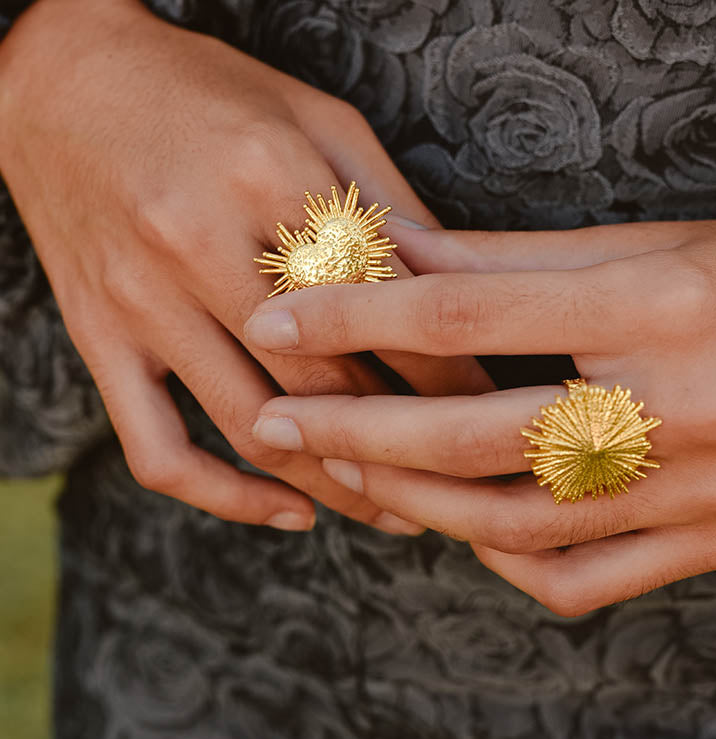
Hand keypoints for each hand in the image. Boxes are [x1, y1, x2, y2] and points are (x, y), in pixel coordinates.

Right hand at [0, 0, 489, 530]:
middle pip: (326, 378)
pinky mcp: (99, 339)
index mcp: (269, 173)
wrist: (61, 80)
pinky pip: (158, 447)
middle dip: (407, 436)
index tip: (487, 401)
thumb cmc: (205, 91)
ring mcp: (141, 302)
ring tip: (397, 511)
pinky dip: (227, 499)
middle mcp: (198, 242)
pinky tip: (290, 513)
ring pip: (255, 427)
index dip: (447, 366)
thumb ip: (383, 201)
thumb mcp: (313, 114)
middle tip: (459, 469)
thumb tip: (451, 285)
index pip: (384, 302)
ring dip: (337, 486)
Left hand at [245, 215, 715, 613]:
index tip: (278, 323)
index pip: (464, 316)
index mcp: (655, 307)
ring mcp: (694, 492)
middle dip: (354, 434)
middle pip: (473, 439)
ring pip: (514, 526)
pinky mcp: (707, 542)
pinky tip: (465, 533)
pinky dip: (506, 564)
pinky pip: (582, 583)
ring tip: (348, 476)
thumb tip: (399, 257)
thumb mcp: (639, 244)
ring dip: (413, 505)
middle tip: (276, 420)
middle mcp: (673, 407)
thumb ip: (510, 261)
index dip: (357, 319)